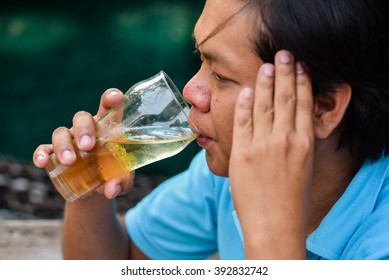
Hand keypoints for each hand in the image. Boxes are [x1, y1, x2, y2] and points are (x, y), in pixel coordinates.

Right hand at [33, 89, 134, 198]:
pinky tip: (42, 162)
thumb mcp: (123, 180)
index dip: (111, 98)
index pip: (109, 107)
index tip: (116, 97)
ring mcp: (69, 140)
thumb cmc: (114, 176)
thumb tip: (111, 190)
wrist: (96, 191)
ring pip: (61, 132)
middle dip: (84, 129)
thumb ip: (122, 182)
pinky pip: (44, 149)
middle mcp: (86, 130)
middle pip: (82, 118)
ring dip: (64, 145)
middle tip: (88, 146)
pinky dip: (41, 154)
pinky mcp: (54, 155)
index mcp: (107, 128)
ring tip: (70, 161)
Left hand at [229, 50, 313, 258]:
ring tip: (267, 65)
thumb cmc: (291, 200)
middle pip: (285, 97)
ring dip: (265, 82)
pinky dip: (245, 104)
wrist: (274, 225)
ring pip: (264, 105)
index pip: (304, 104)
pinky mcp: (242, 153)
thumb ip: (297, 144)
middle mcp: (285, 140)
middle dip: (285, 72)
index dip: (302, 82)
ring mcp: (263, 145)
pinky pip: (242, 122)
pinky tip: (247, 90)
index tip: (300, 66)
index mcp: (304, 144)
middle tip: (283, 53)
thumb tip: (290, 124)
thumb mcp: (303, 168)